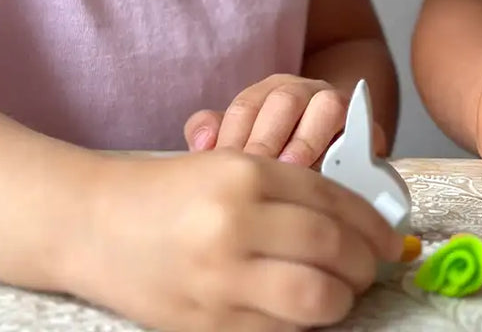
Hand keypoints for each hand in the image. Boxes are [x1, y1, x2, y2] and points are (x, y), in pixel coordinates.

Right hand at [71, 150, 404, 331]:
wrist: (93, 223)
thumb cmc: (169, 191)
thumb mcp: (231, 166)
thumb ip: (289, 189)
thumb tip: (356, 222)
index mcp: (245, 176)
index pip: (332, 201)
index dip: (371, 223)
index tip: (388, 237)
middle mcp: (234, 225)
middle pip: (329, 249)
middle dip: (363, 263)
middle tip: (371, 267)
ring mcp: (218, 280)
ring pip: (311, 299)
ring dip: (340, 299)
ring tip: (341, 291)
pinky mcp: (204, 324)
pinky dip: (301, 324)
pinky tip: (302, 310)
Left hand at [186, 75, 384, 166]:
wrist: (334, 150)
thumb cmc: (278, 155)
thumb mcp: (241, 142)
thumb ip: (214, 134)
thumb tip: (200, 143)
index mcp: (268, 94)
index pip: (246, 106)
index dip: (233, 135)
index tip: (223, 167)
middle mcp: (304, 93)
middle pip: (284, 99)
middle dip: (267, 138)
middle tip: (256, 174)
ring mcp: (339, 107)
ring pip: (326, 105)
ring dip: (308, 139)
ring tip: (292, 172)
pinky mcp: (369, 130)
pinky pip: (364, 130)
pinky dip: (348, 148)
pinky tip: (331, 174)